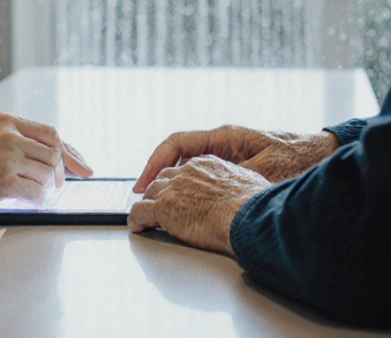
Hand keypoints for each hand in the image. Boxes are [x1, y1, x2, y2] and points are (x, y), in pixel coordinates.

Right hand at [0, 114, 91, 212]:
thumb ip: (15, 140)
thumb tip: (48, 157)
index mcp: (7, 122)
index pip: (50, 133)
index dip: (65, 152)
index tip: (74, 166)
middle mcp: (10, 137)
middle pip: (53, 155)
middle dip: (57, 173)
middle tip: (54, 185)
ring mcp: (8, 159)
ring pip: (46, 175)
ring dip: (45, 188)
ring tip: (36, 192)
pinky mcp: (4, 182)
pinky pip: (36, 193)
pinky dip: (38, 200)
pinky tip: (31, 200)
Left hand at [127, 156, 271, 254]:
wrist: (248, 217)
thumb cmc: (255, 207)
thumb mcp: (250, 185)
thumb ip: (238, 186)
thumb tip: (243, 197)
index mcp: (208, 164)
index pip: (184, 169)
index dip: (178, 182)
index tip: (177, 192)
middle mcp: (187, 171)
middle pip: (163, 178)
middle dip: (159, 192)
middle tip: (157, 205)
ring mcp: (173, 187)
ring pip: (149, 192)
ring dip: (147, 205)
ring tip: (145, 218)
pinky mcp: (163, 206)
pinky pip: (139, 211)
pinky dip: (136, 220)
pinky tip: (137, 227)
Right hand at [134, 125, 337, 190]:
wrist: (324, 153)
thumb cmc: (299, 158)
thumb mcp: (266, 170)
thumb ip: (237, 179)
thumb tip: (209, 195)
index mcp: (224, 137)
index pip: (176, 143)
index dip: (154, 163)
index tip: (142, 184)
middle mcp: (222, 142)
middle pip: (177, 155)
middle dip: (156, 175)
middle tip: (141, 199)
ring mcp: (229, 152)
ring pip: (189, 165)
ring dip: (172, 182)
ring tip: (157, 204)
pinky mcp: (237, 165)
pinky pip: (203, 173)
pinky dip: (189, 186)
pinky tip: (186, 205)